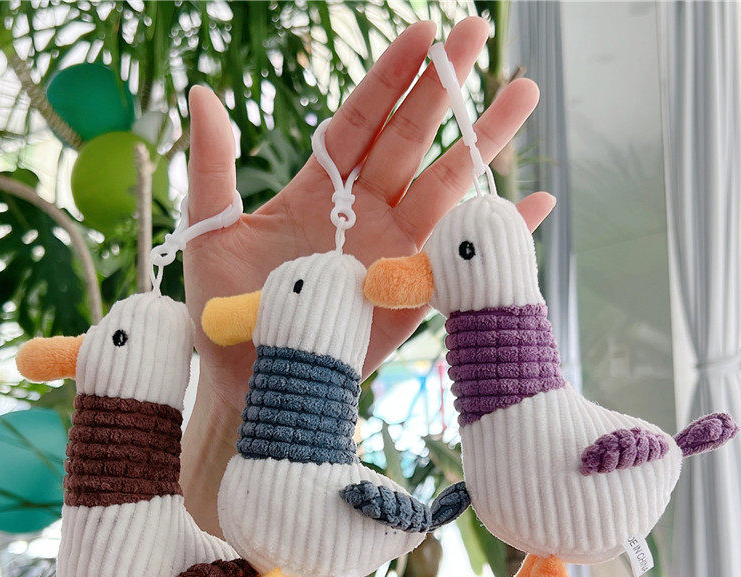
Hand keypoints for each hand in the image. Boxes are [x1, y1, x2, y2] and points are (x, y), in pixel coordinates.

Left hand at [181, 18, 554, 533]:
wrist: (248, 379)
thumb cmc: (223, 309)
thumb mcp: (209, 233)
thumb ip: (213, 167)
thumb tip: (204, 95)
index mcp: (317, 191)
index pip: (359, 121)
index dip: (388, 78)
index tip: (419, 32)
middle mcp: (363, 212)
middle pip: (411, 140)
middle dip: (443, 87)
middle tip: (477, 30)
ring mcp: (392, 252)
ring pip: (445, 187)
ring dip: (484, 143)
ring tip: (522, 94)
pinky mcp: (410, 296)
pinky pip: (459, 258)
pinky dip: (498, 233)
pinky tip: (536, 204)